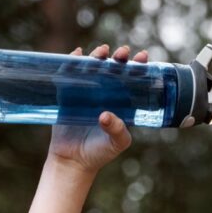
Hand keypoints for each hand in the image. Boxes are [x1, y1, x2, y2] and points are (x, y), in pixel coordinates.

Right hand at [48, 44, 148, 172]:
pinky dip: (72, 62)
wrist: (73, 161)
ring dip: (97, 56)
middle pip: (114, 69)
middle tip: (122, 53)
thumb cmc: (100, 153)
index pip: (133, 80)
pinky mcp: (68, 95)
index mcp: (122, 102)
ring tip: (102, 51)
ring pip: (93, 68)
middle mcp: (105, 94)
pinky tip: (76, 54)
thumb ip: (117, 130)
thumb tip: (105, 115)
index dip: (138, 67)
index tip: (143, 57)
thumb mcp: (116, 144)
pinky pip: (69, 75)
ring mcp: (86, 92)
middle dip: (119, 58)